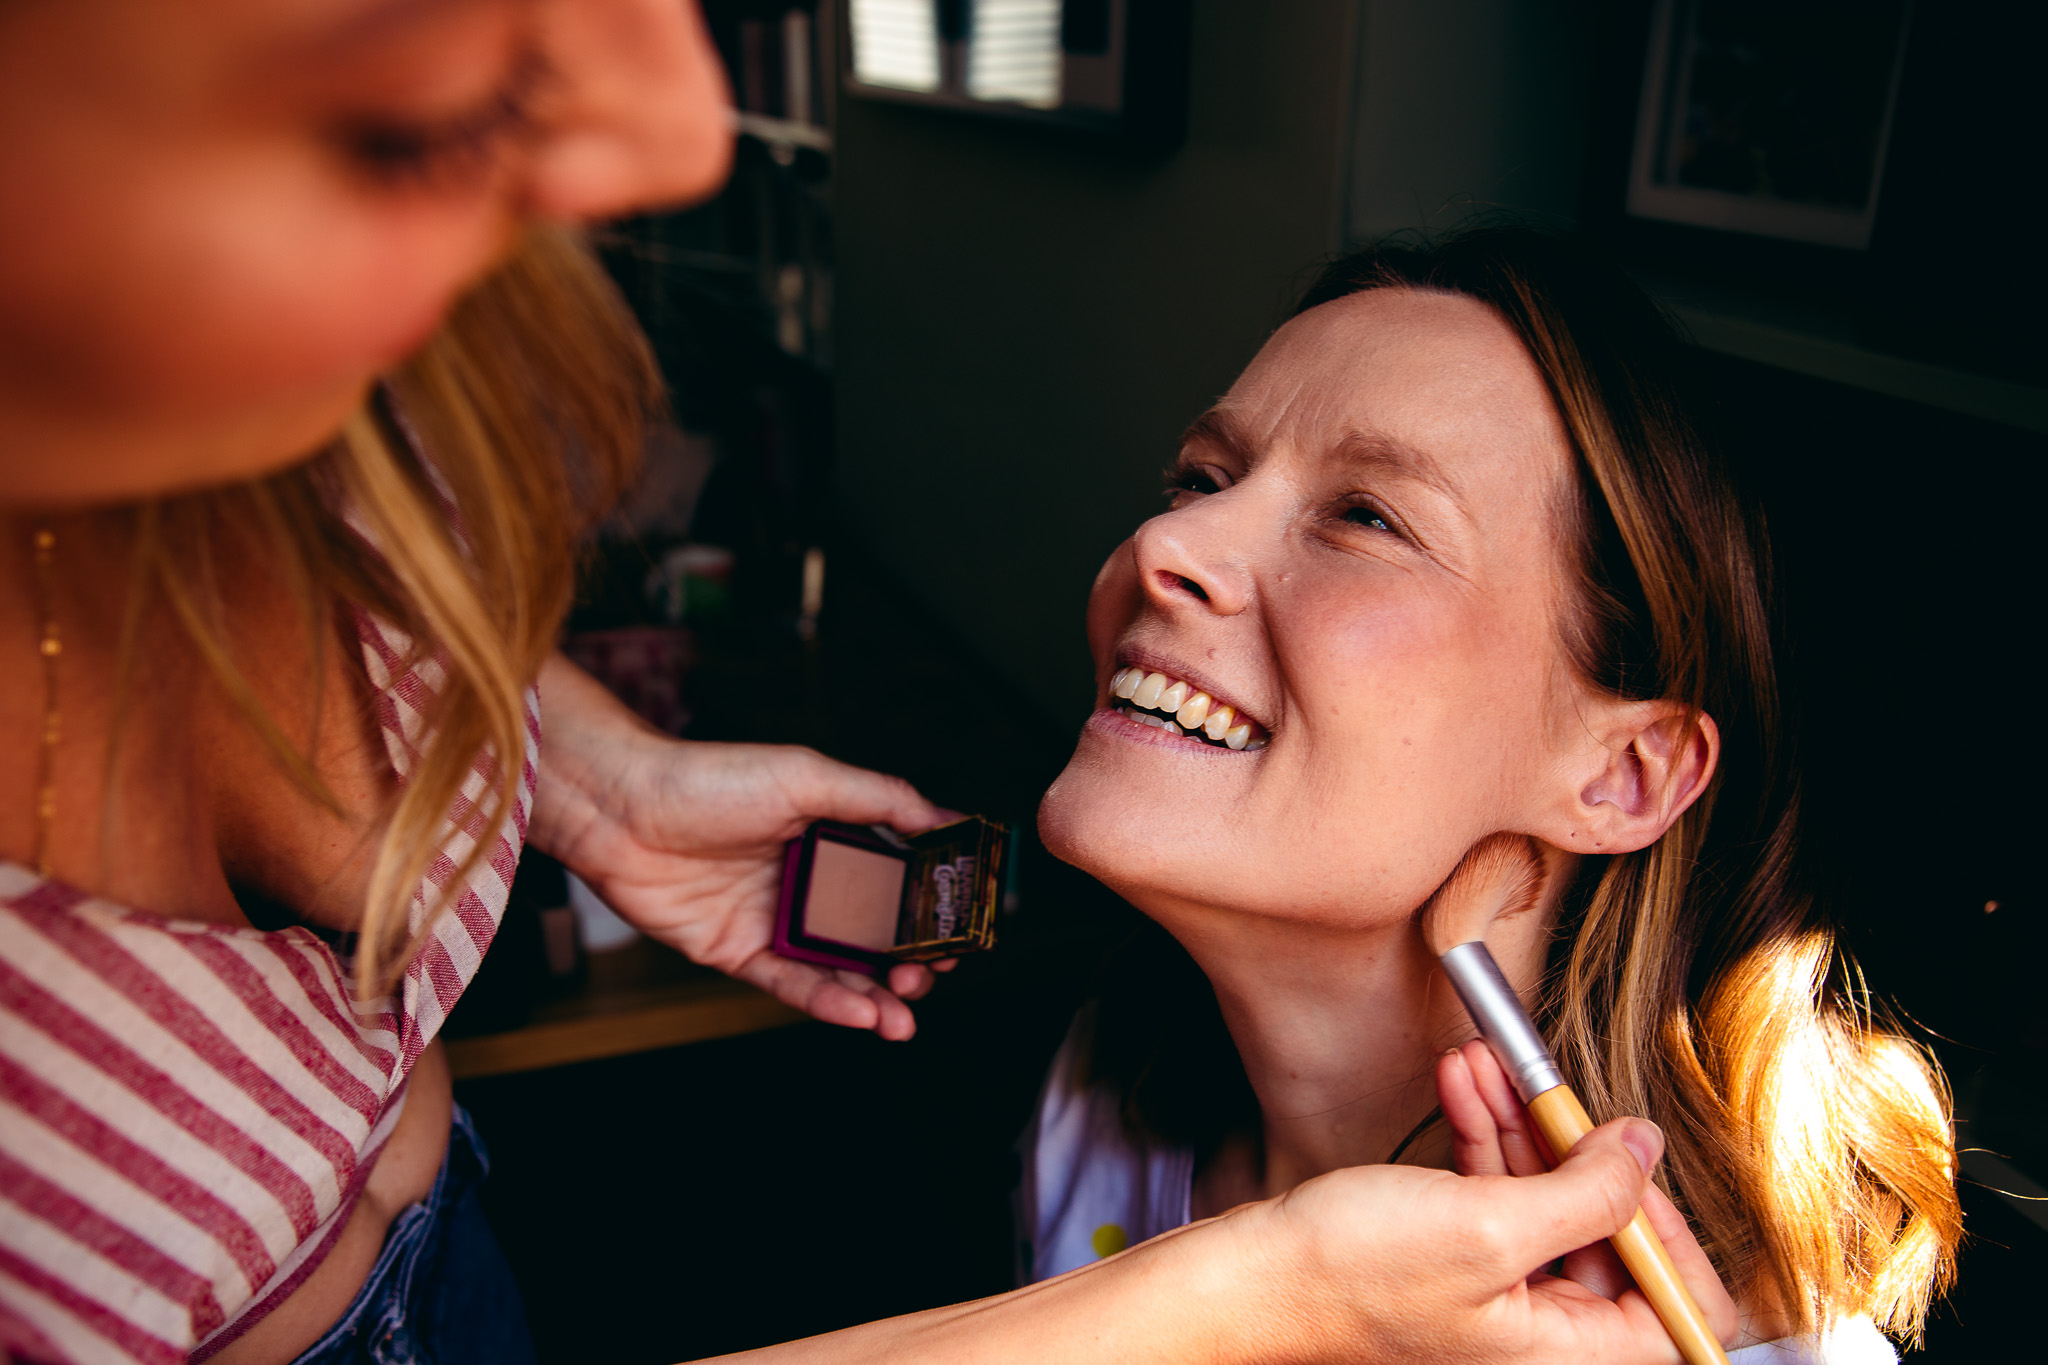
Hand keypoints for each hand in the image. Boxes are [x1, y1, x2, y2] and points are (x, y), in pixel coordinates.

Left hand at [528, 654, 952, 1039]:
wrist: (622, 808)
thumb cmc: (710, 779)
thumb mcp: (808, 777)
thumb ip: (880, 799)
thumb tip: (945, 817)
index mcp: (828, 836)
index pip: (893, 880)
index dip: (926, 909)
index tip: (957, 929)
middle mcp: (805, 882)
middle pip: (870, 934)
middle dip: (907, 962)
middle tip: (931, 977)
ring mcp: (773, 920)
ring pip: (836, 969)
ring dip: (874, 996)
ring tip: (904, 1015)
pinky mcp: (737, 952)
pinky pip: (790, 984)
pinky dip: (827, 1002)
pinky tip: (860, 1013)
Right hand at [1207, 1114, 1739, 1362]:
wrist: (1251, 1278)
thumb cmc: (1352, 1275)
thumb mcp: (1491, 1226)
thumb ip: (1589, 1193)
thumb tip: (1646, 1153)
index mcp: (1565, 1356)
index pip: (1678, 1311)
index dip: (1669, 1234)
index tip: (1634, 1165)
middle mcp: (1540, 1337)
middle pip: (1612, 1243)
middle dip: (1582, 1154)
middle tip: (1557, 1092)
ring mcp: (1497, 1299)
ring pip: (1548, 1204)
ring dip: (1525, 1127)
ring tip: (1496, 1064)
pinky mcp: (1454, 1263)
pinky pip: (1496, 1196)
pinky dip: (1485, 1138)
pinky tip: (1465, 1084)